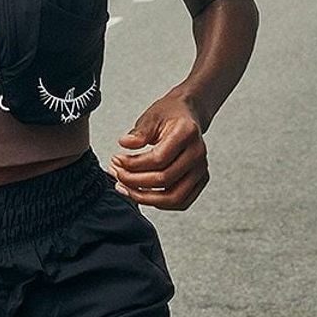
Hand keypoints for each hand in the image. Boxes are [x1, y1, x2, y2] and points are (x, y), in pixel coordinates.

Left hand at [109, 93, 208, 209]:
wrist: (187, 114)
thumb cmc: (169, 114)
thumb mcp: (151, 116)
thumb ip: (139, 132)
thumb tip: (124, 143)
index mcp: (187, 133)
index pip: (158, 159)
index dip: (133, 164)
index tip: (116, 159)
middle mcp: (198, 154)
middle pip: (165, 179)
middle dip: (134, 181)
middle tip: (116, 173)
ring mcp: (201, 169)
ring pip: (174, 198)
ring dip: (145, 197)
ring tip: (124, 188)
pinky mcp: (200, 180)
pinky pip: (181, 201)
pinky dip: (159, 202)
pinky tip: (139, 194)